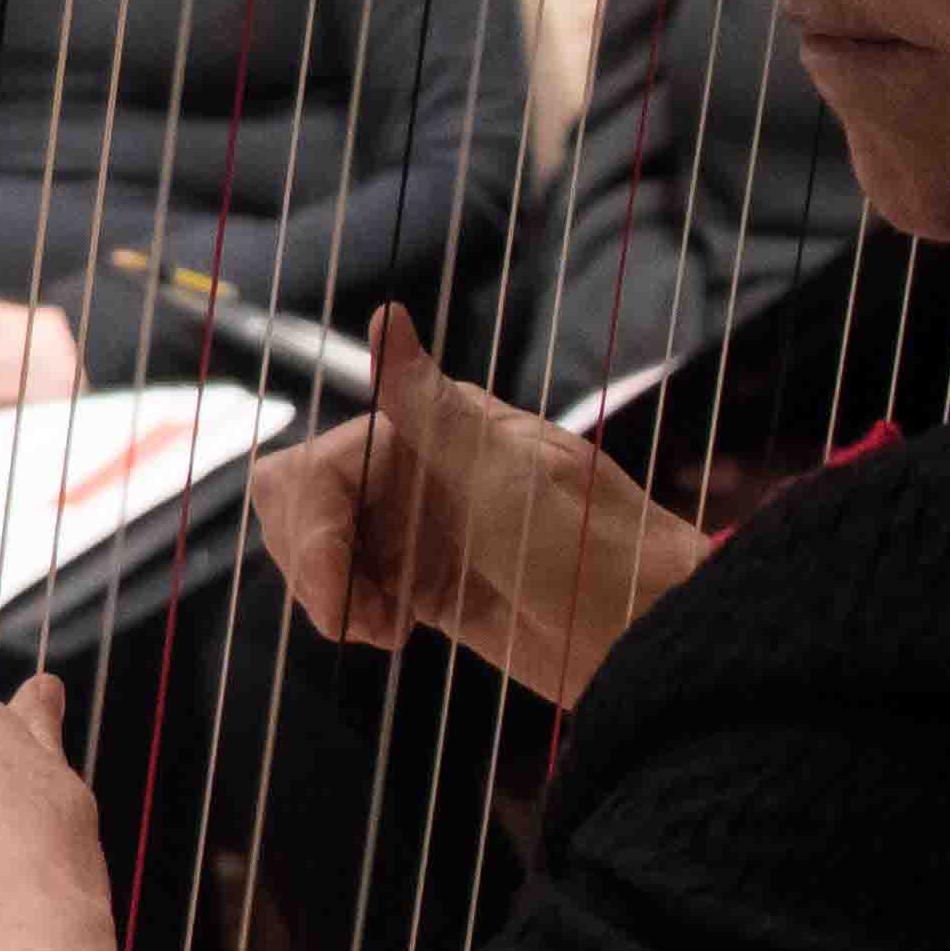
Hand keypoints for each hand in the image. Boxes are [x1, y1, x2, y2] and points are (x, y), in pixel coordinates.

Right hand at [248, 305, 701, 711]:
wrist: (649, 637)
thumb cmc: (592, 551)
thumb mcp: (505, 476)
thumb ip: (428, 405)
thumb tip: (385, 314)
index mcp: (428, 432)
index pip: (314, 467)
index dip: (310, 526)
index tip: (332, 586)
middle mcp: (412, 472)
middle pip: (300, 505)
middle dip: (310, 562)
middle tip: (351, 617)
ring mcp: (416, 528)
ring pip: (317, 548)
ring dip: (328, 592)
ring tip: (381, 629)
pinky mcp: (425, 583)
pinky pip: (351, 587)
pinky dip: (353, 613)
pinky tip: (395, 633)